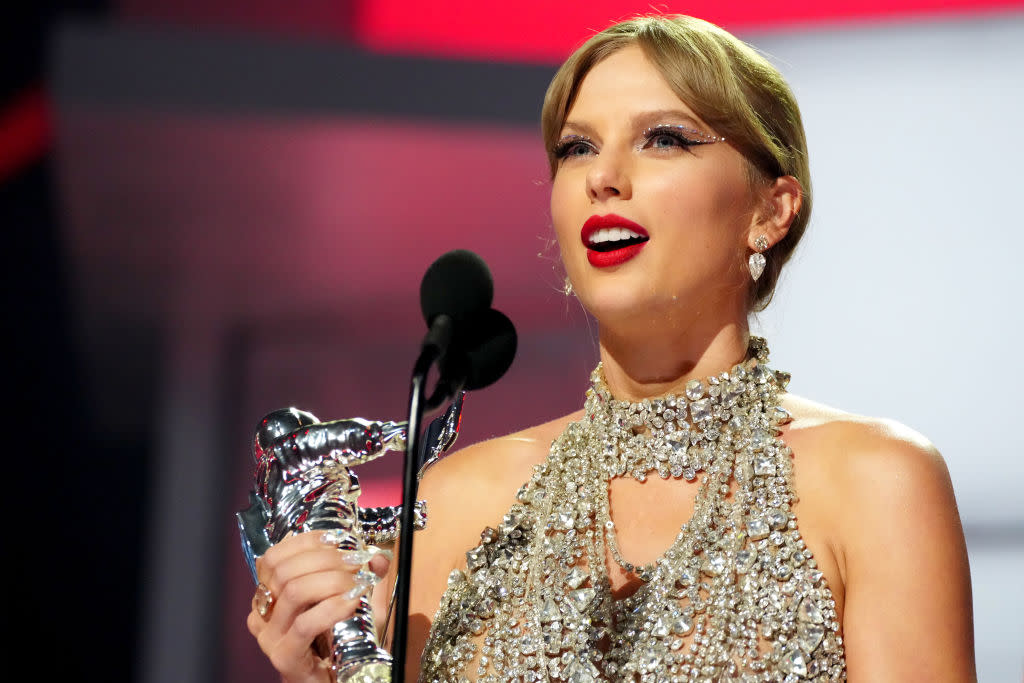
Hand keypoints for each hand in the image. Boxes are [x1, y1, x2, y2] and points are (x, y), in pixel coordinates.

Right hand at [246, 530, 390, 682]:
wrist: (335, 680)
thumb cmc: (340, 641)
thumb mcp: (352, 600)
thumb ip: (364, 576)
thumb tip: (378, 556)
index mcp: (269, 594)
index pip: (276, 556)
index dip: (308, 541)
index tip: (340, 539)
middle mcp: (261, 614)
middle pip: (286, 570)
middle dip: (326, 559)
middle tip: (356, 561)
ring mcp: (269, 637)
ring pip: (295, 592)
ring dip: (332, 580)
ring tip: (357, 582)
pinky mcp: (284, 657)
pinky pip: (306, 623)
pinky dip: (332, 607)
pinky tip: (352, 602)